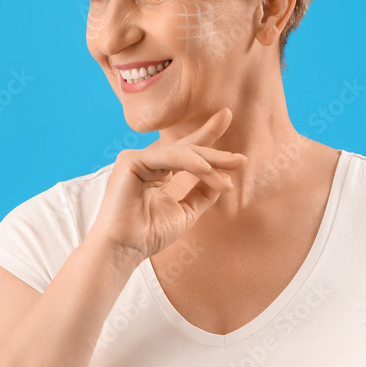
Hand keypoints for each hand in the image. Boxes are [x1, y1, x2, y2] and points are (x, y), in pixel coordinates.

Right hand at [87, 107, 246, 263]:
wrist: (125, 250)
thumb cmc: (149, 235)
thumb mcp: (186, 211)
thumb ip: (202, 193)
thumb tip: (224, 178)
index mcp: (158, 172)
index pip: (187, 150)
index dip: (207, 134)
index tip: (227, 116)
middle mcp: (147, 162)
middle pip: (188, 149)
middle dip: (216, 153)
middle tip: (241, 159)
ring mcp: (137, 159)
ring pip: (182, 153)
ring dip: (209, 166)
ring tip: (227, 181)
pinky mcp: (131, 160)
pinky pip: (168, 157)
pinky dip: (189, 162)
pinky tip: (206, 169)